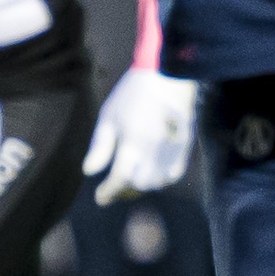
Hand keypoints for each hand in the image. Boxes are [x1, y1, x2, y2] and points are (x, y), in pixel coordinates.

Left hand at [82, 66, 197, 205]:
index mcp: (132, 143)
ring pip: (158, 182)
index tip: (100, 198)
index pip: (119, 178)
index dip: (108, 192)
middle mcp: (154, 151)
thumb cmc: (133, 94)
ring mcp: (172, 150)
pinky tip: (152, 174)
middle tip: (115, 189)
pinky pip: (174, 173)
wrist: (168, 77)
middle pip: (140, 184)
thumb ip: (100, 146)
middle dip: (125, 190)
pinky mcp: (185, 146)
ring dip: (143, 186)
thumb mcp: (109, 116)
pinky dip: (161, 179)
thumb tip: (89, 171)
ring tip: (132, 182)